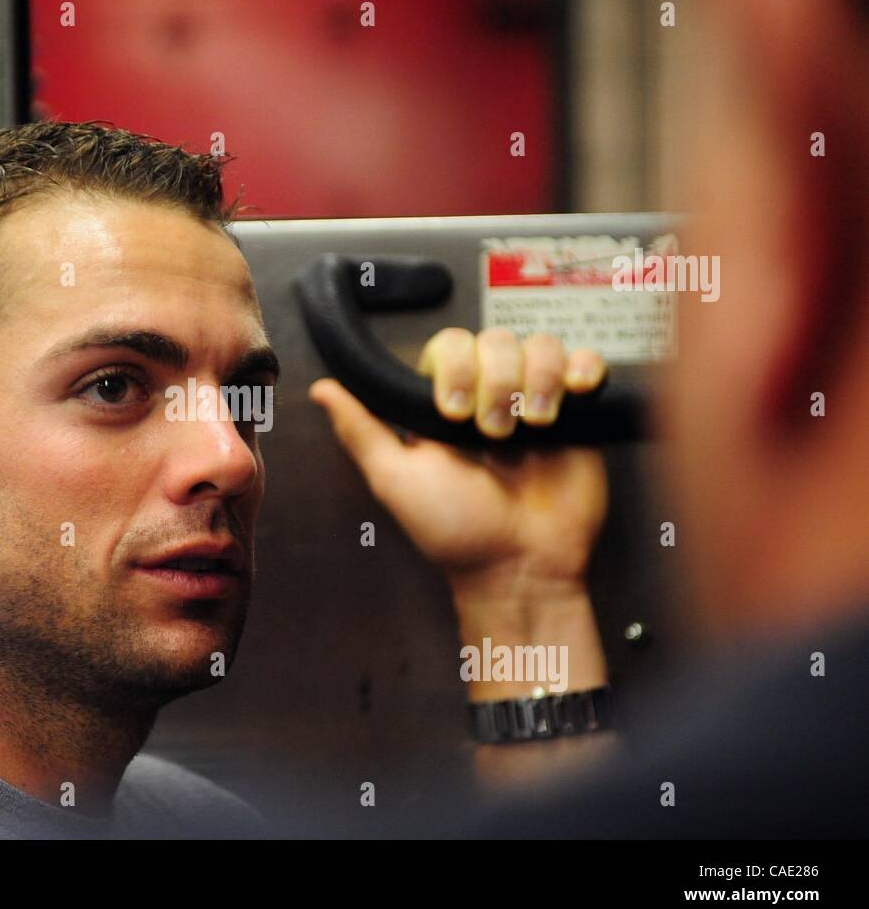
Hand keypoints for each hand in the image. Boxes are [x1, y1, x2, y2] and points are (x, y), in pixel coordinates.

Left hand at [308, 328, 609, 586]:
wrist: (520, 567)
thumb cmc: (455, 531)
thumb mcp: (396, 480)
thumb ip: (361, 430)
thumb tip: (322, 389)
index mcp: (444, 404)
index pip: (449, 346)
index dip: (455, 367)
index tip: (454, 413)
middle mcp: (490, 396)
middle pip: (495, 340)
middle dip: (495, 381)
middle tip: (492, 434)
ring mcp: (535, 402)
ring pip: (539, 345)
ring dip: (537, 379)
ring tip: (534, 426)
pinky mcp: (580, 413)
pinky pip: (585, 361)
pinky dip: (583, 368)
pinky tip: (575, 394)